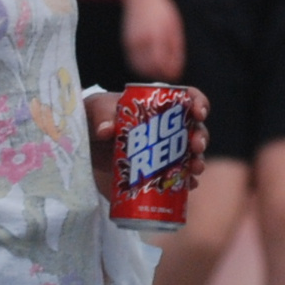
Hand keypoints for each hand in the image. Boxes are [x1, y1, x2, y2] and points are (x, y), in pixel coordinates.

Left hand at [84, 84, 210, 205]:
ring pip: (191, 154)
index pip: (185, 98)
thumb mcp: (94, 109)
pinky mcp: (157, 171)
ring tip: (196, 170)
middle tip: (196, 147)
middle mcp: (167, 127)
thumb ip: (101, 115)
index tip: (199, 113)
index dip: (198, 103)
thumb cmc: (94, 117)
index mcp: (156, 105)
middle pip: (194, 128)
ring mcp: (164, 151)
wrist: (84, 144)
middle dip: (200, 137)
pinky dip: (186, 181)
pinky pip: (179, 176)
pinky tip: (189, 186)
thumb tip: (106, 130)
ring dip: (198, 161)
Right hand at [122, 0, 183, 78]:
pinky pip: (132, 62)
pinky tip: (149, 66)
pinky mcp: (126, 43)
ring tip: (160, 71)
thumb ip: (176, 48)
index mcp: (156, 36)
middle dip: (160, 75)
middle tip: (168, 75)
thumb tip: (176, 69)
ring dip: (150, 74)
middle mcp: (142, 41)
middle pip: (149, 69)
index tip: (175, 74)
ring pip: (139, 69)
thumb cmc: (161, 10)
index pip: (161, 63)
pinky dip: (140, 68)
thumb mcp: (174, 27)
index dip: (169, 73)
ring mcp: (132, 42)